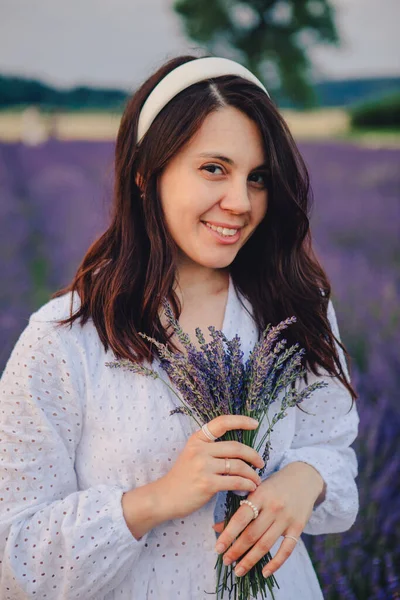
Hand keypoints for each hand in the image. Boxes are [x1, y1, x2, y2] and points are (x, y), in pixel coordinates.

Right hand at [156, 415, 264, 520]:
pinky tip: (249, 488)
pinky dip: (246, 484)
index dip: (240, 421)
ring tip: (256, 480)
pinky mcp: (207, 483)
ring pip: (238, 465)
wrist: (164, 497)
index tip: (255, 423)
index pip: (221, 423)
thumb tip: (238, 449)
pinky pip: (235, 481)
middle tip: (261, 463)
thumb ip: (210, 449)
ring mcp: (203, 466)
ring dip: (252, 474)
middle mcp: (200, 449)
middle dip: (253, 455)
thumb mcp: (192, 454)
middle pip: (236, 447)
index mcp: (197, 439)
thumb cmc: (182, 477)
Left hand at [212, 461, 324, 578]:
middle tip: (225, 561)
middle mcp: (273, 507)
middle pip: (252, 534)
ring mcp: (286, 518)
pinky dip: (276, 563)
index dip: (228, 534)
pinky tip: (264, 572)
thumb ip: (238, 509)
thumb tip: (216, 527)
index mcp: (259, 495)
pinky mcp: (298, 527)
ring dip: (250, 560)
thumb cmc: (273, 486)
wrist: (303, 478)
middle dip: (236, 551)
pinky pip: (286, 550)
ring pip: (266, 544)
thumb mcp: (255, 491)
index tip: (218, 548)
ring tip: (238, 571)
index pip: (241, 518)